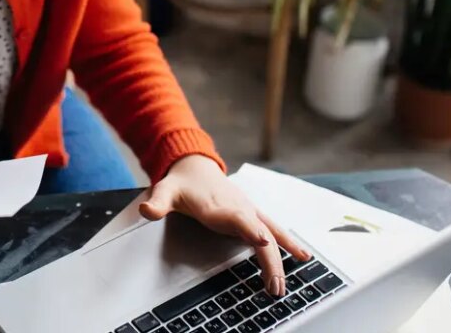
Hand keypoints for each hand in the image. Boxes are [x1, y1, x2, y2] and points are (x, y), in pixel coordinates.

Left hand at [139, 155, 310, 296]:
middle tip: (274, 285)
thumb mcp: (165, 191)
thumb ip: (158, 203)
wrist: (196, 166)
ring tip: (285, 282)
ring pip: (271, 234)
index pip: (237, 217)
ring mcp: (249, 211)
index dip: (249, 228)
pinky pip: (274, 231)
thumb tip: (147, 209)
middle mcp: (239, 208)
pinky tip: (303, 257)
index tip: (262, 240)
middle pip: (259, 233)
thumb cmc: (182, 183)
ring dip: (281, 257)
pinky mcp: (253, 215)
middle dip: (269, 259)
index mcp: (219, 205)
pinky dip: (289, 243)